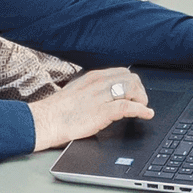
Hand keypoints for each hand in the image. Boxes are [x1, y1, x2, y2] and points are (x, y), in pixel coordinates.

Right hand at [29, 65, 151, 146]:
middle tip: (141, 102)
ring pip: (132, 88)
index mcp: (92, 77)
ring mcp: (101, 96)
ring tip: (143, 108)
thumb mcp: (76, 92)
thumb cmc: (57, 111)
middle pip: (131, 78)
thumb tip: (104, 96)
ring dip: (142, 99)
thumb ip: (91, 91)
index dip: (133, 83)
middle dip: (140, 90)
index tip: (135, 93)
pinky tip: (147, 114)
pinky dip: (142, 110)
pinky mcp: (103, 111)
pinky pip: (129, 106)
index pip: (122, 72)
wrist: (45, 121)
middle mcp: (98, 83)